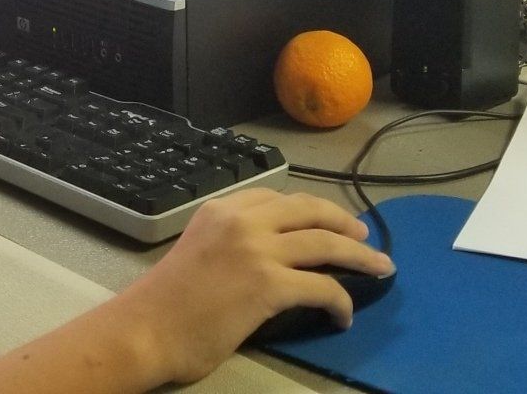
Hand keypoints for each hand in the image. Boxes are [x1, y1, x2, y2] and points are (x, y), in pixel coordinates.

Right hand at [110, 189, 392, 385]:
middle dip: (343, 222)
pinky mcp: (269, 284)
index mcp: (221, 209)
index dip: (311, 208)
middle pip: (309, 211)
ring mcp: (257, 250)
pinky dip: (341, 300)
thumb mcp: (198, 249)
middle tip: (364, 238)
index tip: (330, 221)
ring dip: (360, 257)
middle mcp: (242, 220)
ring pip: (325, 243)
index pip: (278, 198)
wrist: (146, 329)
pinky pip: (322, 286)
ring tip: (380, 268)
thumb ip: (231, 243)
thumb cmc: (165, 302)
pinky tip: (344, 315)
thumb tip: (269, 260)